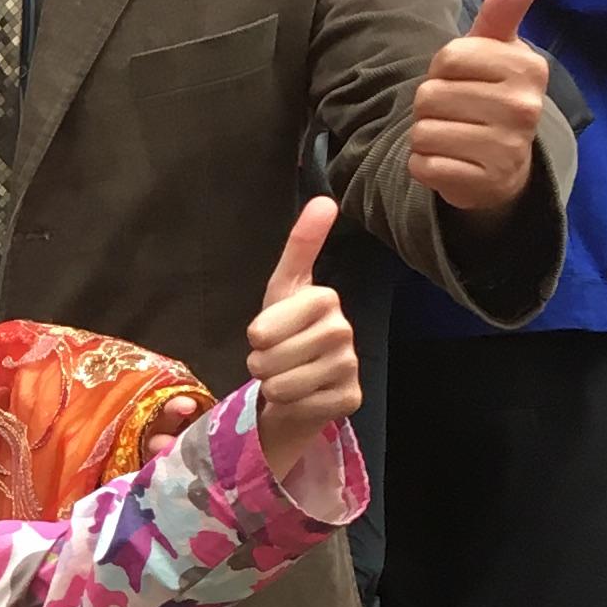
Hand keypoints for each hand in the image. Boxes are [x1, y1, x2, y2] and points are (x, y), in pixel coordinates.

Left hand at [246, 195, 360, 484]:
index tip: (265, 334)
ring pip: (281, 385)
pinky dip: (292, 406)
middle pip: (269, 358)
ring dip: (273, 386)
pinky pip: (299, 406)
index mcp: (325, 298)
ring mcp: (350, 365)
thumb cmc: (285, 331)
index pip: (263, 329)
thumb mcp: (282, 289)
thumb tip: (324, 200)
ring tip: (286, 376)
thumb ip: (300, 246)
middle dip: (260, 364)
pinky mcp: (351, 398)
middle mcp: (344, 329)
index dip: (255, 337)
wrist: (299, 382)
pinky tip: (304, 396)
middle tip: (274, 359)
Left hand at [409, 0, 549, 216]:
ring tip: (453, 136)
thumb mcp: (496, 50)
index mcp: (527, 67)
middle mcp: (525, 107)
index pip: (448, 57)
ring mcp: (507, 148)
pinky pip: (422, 166)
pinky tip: (449, 162)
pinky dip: (424, 165)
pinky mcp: (483, 183)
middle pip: (430, 96)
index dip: (442, 70)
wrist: (503, 164)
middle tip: (456, 113)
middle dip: (430, 105)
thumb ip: (502, 12)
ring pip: (422, 132)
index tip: (463, 80)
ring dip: (424, 136)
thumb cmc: (490, 94)